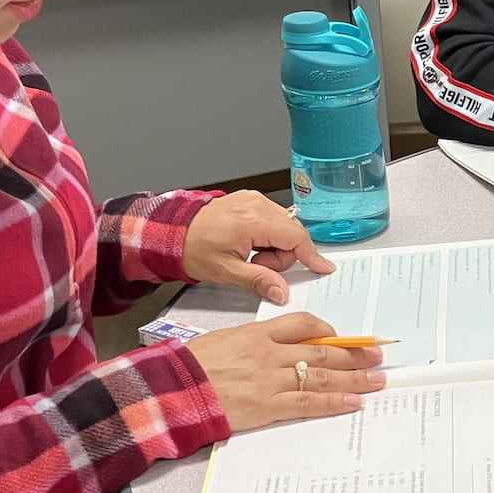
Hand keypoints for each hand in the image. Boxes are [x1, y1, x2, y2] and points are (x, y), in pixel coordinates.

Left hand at [182, 190, 335, 303]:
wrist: (171, 232)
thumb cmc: (192, 248)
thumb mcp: (227, 271)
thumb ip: (259, 281)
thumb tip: (281, 292)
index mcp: (253, 221)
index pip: (296, 238)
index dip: (311, 255)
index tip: (323, 267)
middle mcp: (257, 205)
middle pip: (293, 234)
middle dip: (281, 255)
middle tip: (257, 264)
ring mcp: (254, 200)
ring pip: (285, 227)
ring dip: (274, 245)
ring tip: (249, 254)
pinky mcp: (250, 200)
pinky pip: (274, 220)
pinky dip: (268, 234)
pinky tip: (249, 243)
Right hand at [184, 311, 385, 432]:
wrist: (170, 391)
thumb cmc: (190, 367)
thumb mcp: (224, 341)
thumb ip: (254, 343)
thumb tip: (279, 348)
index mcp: (257, 334)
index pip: (303, 324)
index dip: (329, 330)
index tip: (345, 335)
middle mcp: (269, 354)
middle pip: (322, 350)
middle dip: (354, 353)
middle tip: (376, 355)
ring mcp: (270, 380)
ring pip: (321, 375)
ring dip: (353, 378)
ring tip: (376, 380)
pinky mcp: (267, 406)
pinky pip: (308, 402)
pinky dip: (333, 402)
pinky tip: (352, 402)